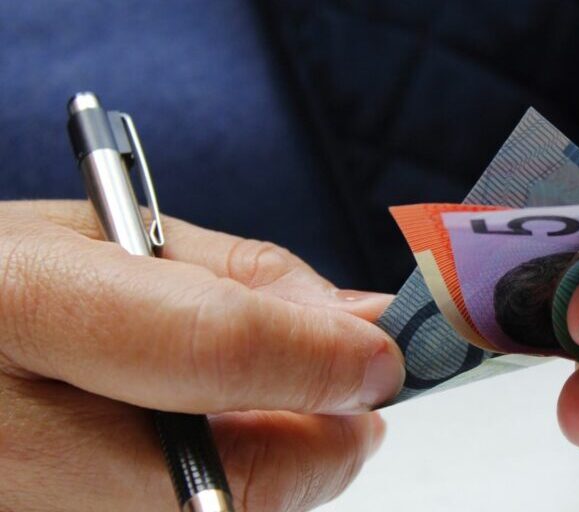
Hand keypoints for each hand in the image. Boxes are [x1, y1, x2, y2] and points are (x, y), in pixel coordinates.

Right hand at [0, 201, 403, 510]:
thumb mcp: (103, 239)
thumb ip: (240, 277)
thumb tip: (364, 321)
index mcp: (11, 306)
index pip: (205, 348)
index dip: (319, 353)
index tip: (388, 351)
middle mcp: (7, 446)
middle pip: (236, 487)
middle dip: (322, 441)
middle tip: (349, 393)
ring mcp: (30, 511)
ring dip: (273, 472)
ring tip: (246, 409)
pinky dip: (217, 491)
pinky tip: (186, 445)